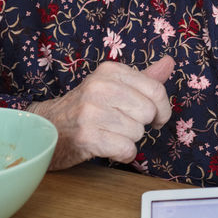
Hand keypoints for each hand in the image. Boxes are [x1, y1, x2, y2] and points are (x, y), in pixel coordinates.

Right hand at [28, 57, 173, 169]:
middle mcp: (99, 87)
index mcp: (110, 71)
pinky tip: (110, 148)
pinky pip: (126, 149)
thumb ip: (144, 77)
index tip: (157, 117)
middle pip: (148, 112)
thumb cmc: (86, 107)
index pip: (156, 90)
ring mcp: (91, 112)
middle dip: (141, 124)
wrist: (48, 127)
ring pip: (138, 132)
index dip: (163, 109)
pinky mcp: (87, 137)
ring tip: (110, 133)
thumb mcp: (113, 85)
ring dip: (129, 139)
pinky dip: (123, 154)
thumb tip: (170, 62)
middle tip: (123, 124)